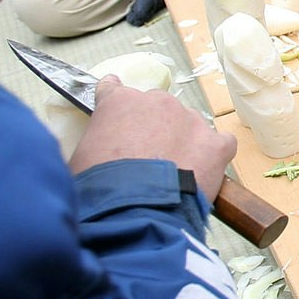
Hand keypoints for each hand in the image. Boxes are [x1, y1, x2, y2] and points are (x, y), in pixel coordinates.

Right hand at [71, 76, 235, 200]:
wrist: (135, 210)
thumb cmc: (100, 187)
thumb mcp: (78, 160)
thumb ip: (93, 143)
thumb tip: (96, 151)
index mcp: (120, 103)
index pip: (114, 89)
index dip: (114, 99)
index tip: (117, 106)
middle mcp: (158, 102)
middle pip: (157, 108)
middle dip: (153, 128)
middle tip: (147, 157)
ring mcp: (190, 120)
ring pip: (189, 124)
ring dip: (183, 141)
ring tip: (175, 171)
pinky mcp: (215, 144)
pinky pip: (220, 143)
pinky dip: (213, 155)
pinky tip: (204, 171)